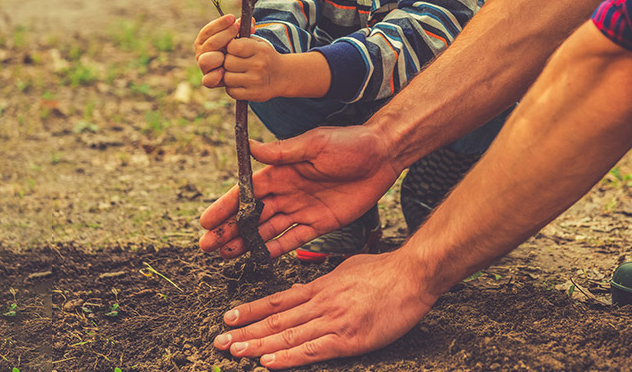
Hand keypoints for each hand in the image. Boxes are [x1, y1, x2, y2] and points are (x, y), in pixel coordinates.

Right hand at [194, 14, 239, 88]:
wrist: (240, 68)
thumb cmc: (237, 48)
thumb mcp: (239, 36)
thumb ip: (242, 28)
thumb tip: (251, 22)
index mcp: (204, 40)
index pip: (208, 30)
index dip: (220, 23)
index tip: (232, 18)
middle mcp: (202, 53)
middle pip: (210, 43)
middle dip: (224, 35)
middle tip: (237, 28)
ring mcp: (205, 67)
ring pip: (205, 60)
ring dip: (217, 55)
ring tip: (229, 52)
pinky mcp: (209, 80)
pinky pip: (207, 80)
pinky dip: (214, 76)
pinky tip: (223, 71)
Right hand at [199, 126, 401, 258]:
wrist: (383, 155)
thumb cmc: (350, 143)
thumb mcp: (315, 143)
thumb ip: (282, 152)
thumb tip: (249, 146)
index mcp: (281, 171)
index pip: (246, 192)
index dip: (225, 207)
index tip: (206, 221)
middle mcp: (287, 191)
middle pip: (252, 215)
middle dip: (229, 229)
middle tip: (207, 246)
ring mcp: (302, 209)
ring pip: (267, 230)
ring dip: (246, 242)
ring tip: (224, 255)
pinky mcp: (320, 223)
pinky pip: (293, 239)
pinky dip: (275, 249)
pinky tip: (257, 258)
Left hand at [212, 251, 437, 368]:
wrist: (412, 275)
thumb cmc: (385, 272)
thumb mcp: (346, 270)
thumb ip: (323, 283)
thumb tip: (301, 291)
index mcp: (320, 288)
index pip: (276, 302)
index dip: (251, 310)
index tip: (229, 318)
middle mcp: (320, 304)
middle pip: (275, 321)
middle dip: (245, 331)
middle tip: (219, 341)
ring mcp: (333, 321)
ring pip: (287, 336)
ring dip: (258, 345)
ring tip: (234, 351)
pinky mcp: (348, 338)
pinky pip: (311, 350)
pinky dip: (288, 358)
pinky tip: (268, 363)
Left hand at [221, 36, 287, 101]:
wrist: (283, 76)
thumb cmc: (264, 57)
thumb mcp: (259, 43)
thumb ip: (242, 38)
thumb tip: (224, 36)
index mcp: (259, 50)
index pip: (233, 46)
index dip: (230, 48)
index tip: (234, 50)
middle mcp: (259, 65)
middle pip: (228, 62)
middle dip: (227, 62)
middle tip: (234, 63)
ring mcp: (256, 81)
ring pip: (227, 78)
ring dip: (228, 76)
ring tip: (236, 74)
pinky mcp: (253, 94)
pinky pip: (231, 91)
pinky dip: (232, 88)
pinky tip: (239, 83)